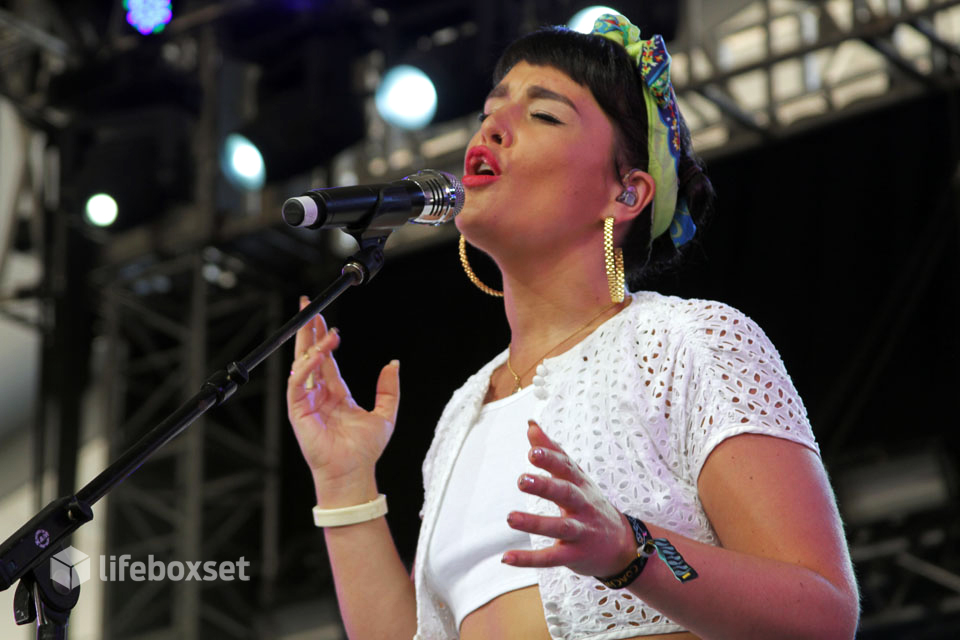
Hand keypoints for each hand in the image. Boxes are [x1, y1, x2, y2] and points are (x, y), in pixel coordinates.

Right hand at [287, 296, 399, 502]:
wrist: (354, 472)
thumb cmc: (365, 450)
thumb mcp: (385, 414)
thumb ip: (389, 389)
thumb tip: (393, 365)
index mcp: (335, 393)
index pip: (326, 359)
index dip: (325, 337)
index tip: (326, 317)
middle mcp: (318, 394)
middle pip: (309, 354)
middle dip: (307, 331)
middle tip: (308, 306)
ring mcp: (306, 402)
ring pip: (301, 365)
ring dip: (311, 345)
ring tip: (325, 330)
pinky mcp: (297, 411)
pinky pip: (296, 384)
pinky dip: (305, 368)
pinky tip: (317, 355)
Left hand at [503, 421, 637, 577]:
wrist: (623, 547)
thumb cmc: (590, 504)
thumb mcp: (576, 477)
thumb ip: (552, 451)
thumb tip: (530, 424)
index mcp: (580, 484)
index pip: (566, 468)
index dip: (551, 459)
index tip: (533, 450)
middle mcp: (583, 506)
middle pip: (566, 493)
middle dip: (546, 486)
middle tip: (522, 480)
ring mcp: (581, 532)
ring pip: (559, 527)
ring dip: (535, 523)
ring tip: (510, 517)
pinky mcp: (574, 556)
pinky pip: (551, 558)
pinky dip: (529, 559)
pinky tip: (506, 557)